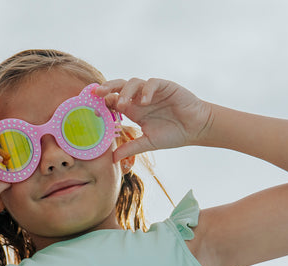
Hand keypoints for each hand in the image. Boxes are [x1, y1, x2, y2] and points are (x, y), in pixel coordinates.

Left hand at [95, 78, 212, 161]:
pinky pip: (152, 83)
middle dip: (108, 88)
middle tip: (97, 93)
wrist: (196, 128)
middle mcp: (140, 98)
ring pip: (134, 82)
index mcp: (133, 110)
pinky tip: (145, 101)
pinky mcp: (165, 86)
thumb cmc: (173, 134)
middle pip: (119, 87)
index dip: (103, 102)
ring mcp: (152, 91)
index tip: (92, 108)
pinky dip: (147, 90)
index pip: (114, 101)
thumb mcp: (148, 143)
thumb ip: (131, 148)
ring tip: (122, 104)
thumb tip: (112, 159)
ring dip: (126, 91)